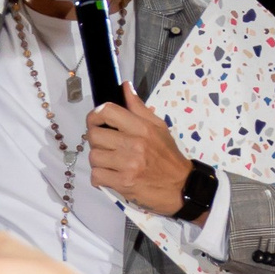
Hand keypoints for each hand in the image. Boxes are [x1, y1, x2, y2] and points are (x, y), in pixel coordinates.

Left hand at [86, 85, 191, 214]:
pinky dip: (100, 177)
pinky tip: (110, 175)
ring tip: (110, 162)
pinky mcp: (123, 183)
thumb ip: (139, 108)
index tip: (96, 121)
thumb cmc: (168, 156)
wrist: (181, 186)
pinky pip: (96, 176)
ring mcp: (128, 165)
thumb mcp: (158, 127)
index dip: (95, 115)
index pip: (107, 111)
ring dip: (98, 161)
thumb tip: (125, 87)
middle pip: (94, 135)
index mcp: (142, 128)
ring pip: (93, 157)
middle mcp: (134, 144)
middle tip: (105, 145)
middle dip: (96, 140)